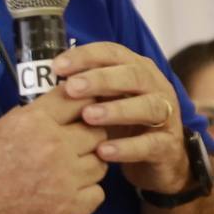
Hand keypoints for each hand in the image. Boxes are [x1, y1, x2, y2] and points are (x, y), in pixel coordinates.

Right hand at [0, 94, 106, 213]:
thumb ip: (28, 119)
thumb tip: (51, 112)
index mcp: (34, 122)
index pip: (76, 99)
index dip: (84, 104)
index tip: (84, 111)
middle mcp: (55, 146)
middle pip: (96, 132)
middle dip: (88, 137)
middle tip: (78, 146)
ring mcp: (66, 179)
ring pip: (100, 164)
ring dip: (88, 166)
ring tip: (70, 173)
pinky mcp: (70, 208)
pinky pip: (97, 193)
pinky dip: (86, 194)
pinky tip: (68, 194)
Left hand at [52, 42, 189, 192]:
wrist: (160, 160)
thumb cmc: (125, 124)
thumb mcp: (106, 101)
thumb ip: (85, 89)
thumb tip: (45, 78)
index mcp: (138, 69)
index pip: (113, 53)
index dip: (86, 57)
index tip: (57, 67)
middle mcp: (156, 87)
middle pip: (133, 75)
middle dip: (101, 80)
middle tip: (72, 89)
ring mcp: (166, 116)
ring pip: (147, 106)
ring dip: (117, 110)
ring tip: (89, 117)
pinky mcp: (167, 145)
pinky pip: (150, 144)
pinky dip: (127, 148)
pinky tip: (103, 151)